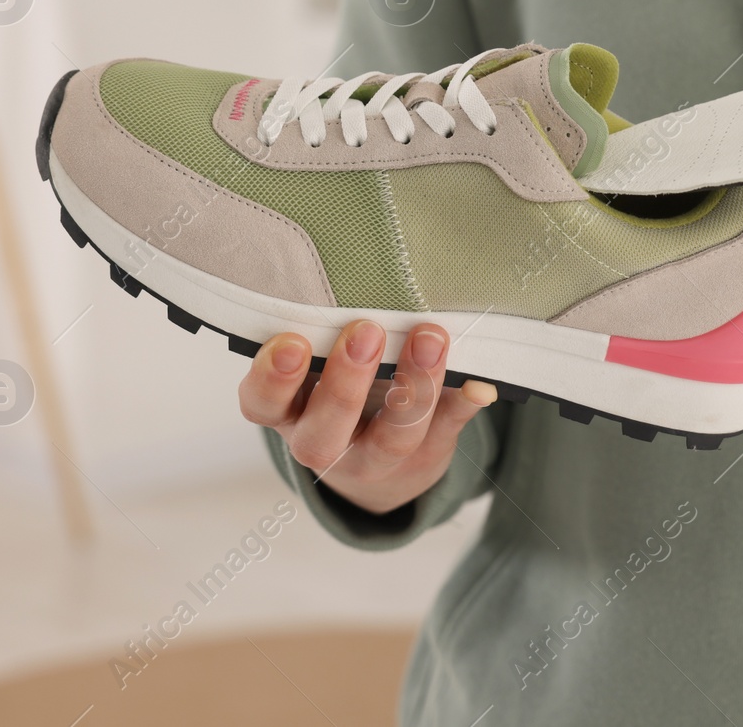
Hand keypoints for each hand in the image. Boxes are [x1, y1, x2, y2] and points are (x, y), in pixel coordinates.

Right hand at [239, 320, 496, 513]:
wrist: (380, 458)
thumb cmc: (336, 386)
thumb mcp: (314, 364)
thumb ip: (318, 329)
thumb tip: (333, 284)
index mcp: (287, 413)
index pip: (262, 403)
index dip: (272, 379)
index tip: (290, 342)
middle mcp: (323, 443)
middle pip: (324, 434)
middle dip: (345, 384)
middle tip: (365, 331)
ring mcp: (374, 457)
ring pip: (391, 439)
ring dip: (413, 388)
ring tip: (428, 338)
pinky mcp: (424, 453)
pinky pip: (446, 431)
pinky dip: (464, 404)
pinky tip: (480, 384)